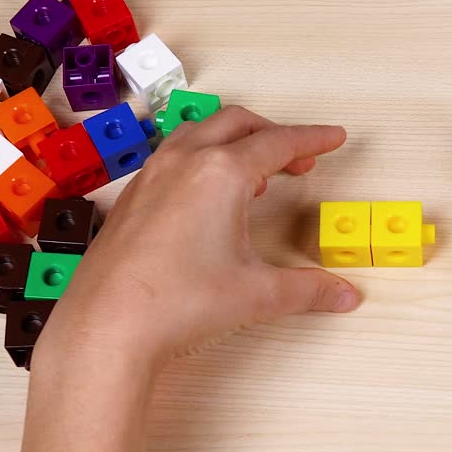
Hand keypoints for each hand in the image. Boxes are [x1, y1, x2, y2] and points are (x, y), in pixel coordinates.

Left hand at [39, 106, 361, 367]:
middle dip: (275, 135)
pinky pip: (173, 156)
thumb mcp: (257, 295)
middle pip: (238, 124)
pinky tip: (210, 197)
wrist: (108, 326)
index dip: (312, 140)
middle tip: (301, 159)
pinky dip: (202, 158)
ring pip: (200, 133)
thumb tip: (343, 295)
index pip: (278, 143)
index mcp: (221, 174)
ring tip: (256, 174)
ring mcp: (152, 176)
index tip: (333, 138)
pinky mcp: (132, 197)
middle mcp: (184, 163)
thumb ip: (307, 289)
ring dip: (235, 141)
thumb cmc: (177, 303)